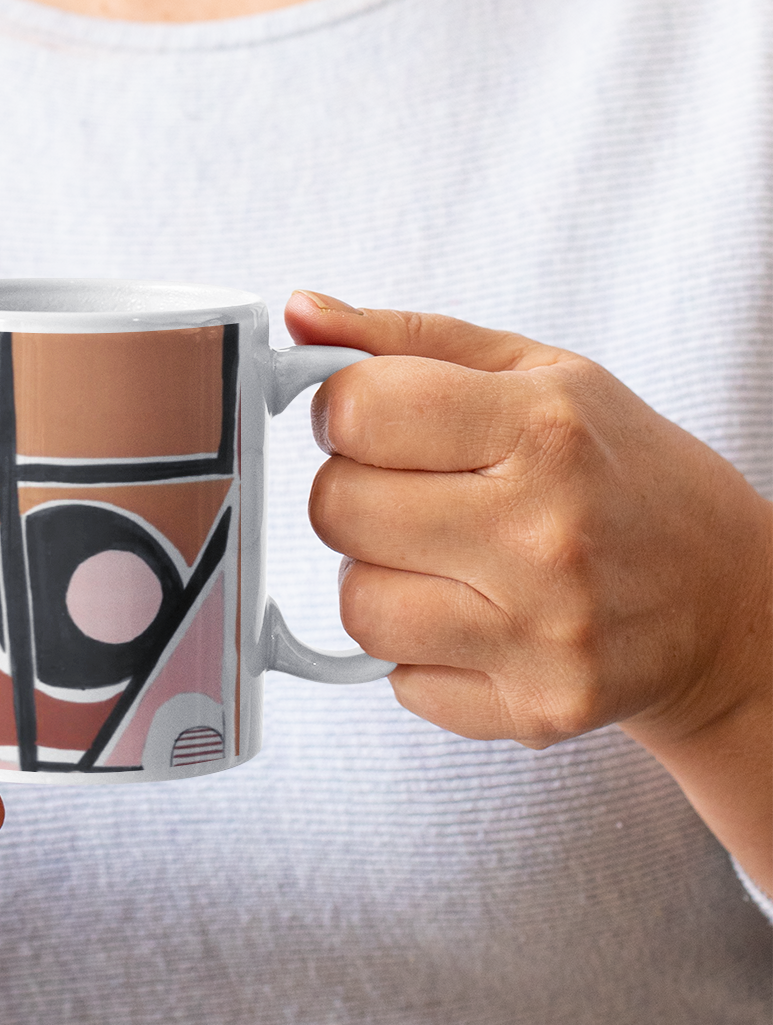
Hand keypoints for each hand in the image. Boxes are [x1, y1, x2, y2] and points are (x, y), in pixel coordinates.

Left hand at [288, 293, 772, 756]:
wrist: (726, 600)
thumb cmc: (618, 469)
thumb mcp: (538, 373)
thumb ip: (407, 340)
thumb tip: (298, 315)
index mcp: (545, 428)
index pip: (358, 410)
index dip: (343, 411)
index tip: (375, 420)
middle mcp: (546, 534)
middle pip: (339, 509)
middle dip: (356, 493)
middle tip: (415, 491)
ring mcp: (544, 632)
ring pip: (358, 606)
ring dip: (379, 577)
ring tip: (444, 557)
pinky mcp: (539, 710)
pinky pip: (400, 681)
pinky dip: (421, 651)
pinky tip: (479, 618)